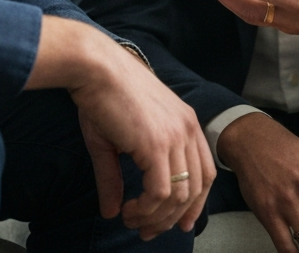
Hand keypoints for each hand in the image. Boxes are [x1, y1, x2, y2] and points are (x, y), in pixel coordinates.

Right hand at [25, 16, 214, 238]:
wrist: (94, 67)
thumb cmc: (101, 93)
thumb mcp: (113, 138)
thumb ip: (115, 176)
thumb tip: (110, 211)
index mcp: (184, 120)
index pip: (204, 171)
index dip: (195, 202)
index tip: (180, 223)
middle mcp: (186, 128)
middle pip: (196, 189)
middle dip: (173, 218)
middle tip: (149, 232)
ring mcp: (174, 136)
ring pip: (178, 196)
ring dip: (156, 217)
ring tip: (133, 221)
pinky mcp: (156, 144)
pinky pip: (160, 192)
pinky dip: (146, 209)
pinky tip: (129, 210)